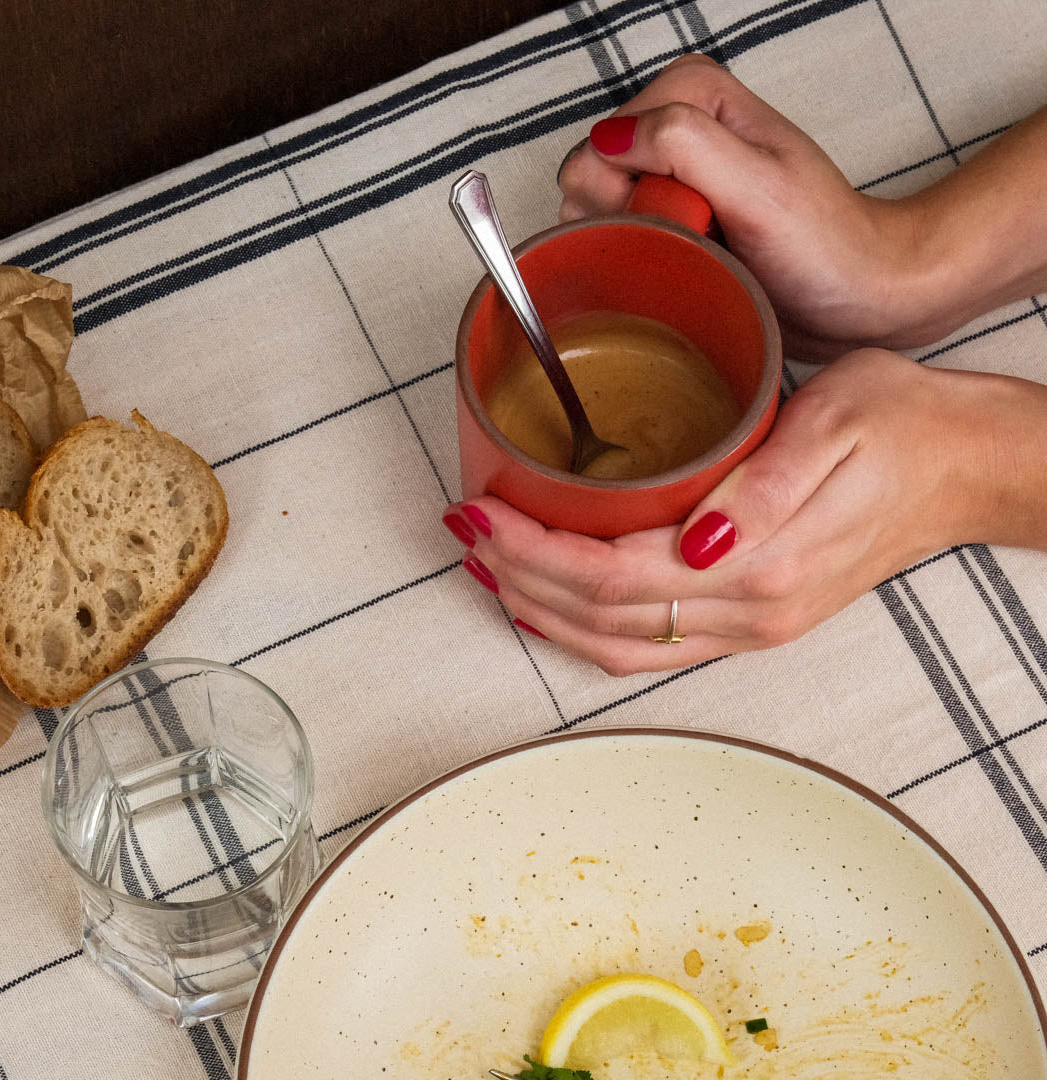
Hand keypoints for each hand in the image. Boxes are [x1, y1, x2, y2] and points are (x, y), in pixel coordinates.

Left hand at [442, 349, 1046, 674]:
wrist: (963, 466)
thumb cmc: (902, 428)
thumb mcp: (837, 425)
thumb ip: (763, 490)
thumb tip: (697, 540)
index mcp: (762, 562)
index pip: (614, 575)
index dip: (536, 550)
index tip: (483, 513)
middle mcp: (751, 609)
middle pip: (602, 617)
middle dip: (520, 579)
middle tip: (465, 534)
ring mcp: (752, 623)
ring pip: (619, 644)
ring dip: (544, 611)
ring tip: (489, 570)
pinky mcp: (754, 617)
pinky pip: (650, 644)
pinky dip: (587, 627)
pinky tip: (556, 600)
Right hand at [558, 56, 923, 361]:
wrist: (860, 296)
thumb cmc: (825, 246)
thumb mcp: (760, 187)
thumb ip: (684, 145)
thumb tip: (607, 142)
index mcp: (691, 94)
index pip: (598, 148)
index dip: (624, 197)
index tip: (683, 222)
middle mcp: (673, 127)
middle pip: (590, 181)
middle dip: (628, 225)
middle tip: (693, 243)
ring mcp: (669, 178)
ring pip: (598, 218)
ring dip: (634, 251)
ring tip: (695, 259)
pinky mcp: (672, 220)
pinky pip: (620, 243)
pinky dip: (639, 266)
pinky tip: (684, 274)